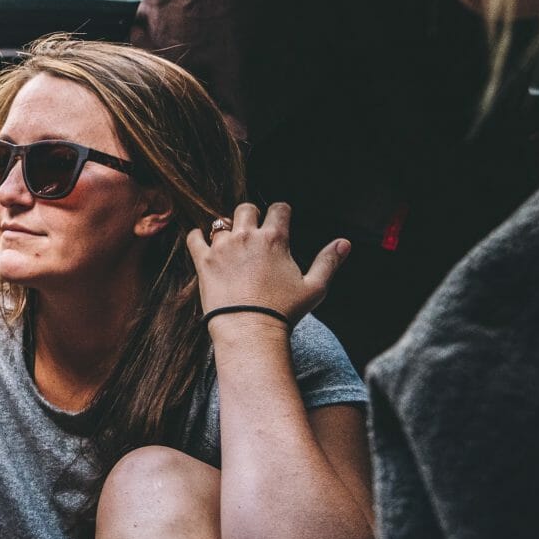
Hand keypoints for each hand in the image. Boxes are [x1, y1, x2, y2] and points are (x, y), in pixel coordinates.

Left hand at [186, 202, 348, 327]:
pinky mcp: (203, 261)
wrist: (249, 329)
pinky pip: (194, 237)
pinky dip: (196, 237)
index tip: (278, 220)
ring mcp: (222, 247)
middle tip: (251, 231)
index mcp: (275, 239)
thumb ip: (328, 262)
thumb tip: (344, 243)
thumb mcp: (314, 287)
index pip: (278, 208)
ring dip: (225, 230)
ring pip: (220, 223)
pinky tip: (201, 243)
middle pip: (246, 208)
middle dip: (250, 216)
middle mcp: (247, 237)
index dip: (280, 212)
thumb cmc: (283, 311)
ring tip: (229, 245)